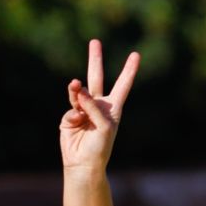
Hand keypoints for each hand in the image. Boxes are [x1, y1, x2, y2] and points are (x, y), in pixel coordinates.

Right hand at [60, 39, 139, 176]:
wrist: (83, 163)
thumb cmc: (101, 147)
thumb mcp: (104, 126)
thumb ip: (94, 106)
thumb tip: (79, 89)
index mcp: (113, 108)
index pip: (122, 85)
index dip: (128, 71)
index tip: (136, 55)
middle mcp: (98, 105)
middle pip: (96, 77)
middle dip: (94, 60)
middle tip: (94, 42)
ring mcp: (83, 109)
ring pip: (79, 91)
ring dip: (76, 88)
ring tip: (74, 84)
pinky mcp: (69, 115)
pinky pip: (71, 107)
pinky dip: (73, 113)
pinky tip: (76, 121)